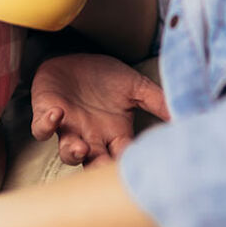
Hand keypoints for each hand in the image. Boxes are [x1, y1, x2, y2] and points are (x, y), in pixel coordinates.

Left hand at [31, 53, 169, 164]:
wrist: (75, 57)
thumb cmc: (104, 77)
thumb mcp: (135, 86)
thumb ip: (157, 101)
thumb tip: (183, 115)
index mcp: (114, 134)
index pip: (123, 157)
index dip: (127, 163)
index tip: (135, 165)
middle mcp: (92, 137)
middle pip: (94, 164)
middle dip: (97, 169)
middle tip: (104, 168)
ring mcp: (68, 129)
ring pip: (68, 153)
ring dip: (73, 153)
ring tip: (80, 148)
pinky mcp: (46, 114)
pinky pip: (42, 128)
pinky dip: (47, 125)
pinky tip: (58, 113)